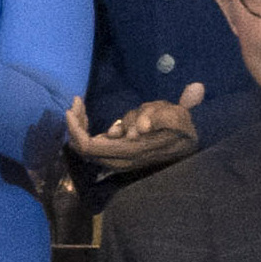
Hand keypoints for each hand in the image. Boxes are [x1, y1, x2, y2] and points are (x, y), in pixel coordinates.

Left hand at [65, 86, 204, 173]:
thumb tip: (141, 127)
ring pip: (86, 144)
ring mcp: (115, 157)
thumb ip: (161, 118)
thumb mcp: (177, 118)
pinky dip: (87, 128)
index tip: (73, 107)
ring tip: (79, 104)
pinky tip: (87, 114)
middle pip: (82, 146)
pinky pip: (93, 142)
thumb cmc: (181, 129)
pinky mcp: (116, 152)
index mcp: (129, 152)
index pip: (90, 147)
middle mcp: (117, 159)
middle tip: (75, 102)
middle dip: (75, 124)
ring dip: (80, 124)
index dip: (77, 130)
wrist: (187, 144)